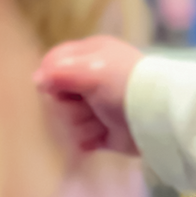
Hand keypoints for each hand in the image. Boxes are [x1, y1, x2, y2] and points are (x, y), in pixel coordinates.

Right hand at [34, 36, 143, 155]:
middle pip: (57, 97)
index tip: (57, 86)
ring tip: (103, 120)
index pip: (53, 64)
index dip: (51, 77)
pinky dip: (90, 139)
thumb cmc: (124, 85)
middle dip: (71, 105)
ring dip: (84, 123)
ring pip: (67, 120)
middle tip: (89, 103)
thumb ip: (59, 72)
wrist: (158, 118)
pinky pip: (79, 139)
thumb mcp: (91, 70)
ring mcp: (96, 108)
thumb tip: (37, 80)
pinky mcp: (102, 133)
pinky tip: (103, 134)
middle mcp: (91, 80)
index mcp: (90, 57)